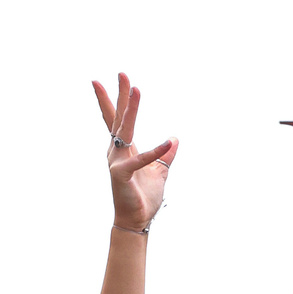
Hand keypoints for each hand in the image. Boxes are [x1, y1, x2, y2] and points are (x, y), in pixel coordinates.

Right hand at [92, 73, 177, 231]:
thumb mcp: (160, 170)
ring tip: (137, 89)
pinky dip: (155, 152)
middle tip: (122, 73)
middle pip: (118, 118)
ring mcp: (117, 162)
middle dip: (120, 95)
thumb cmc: (143, 196)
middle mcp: (117, 152)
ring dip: (131, 110)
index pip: (120, 119)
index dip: (120, 99)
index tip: (121, 78)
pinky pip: (141, 161)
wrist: (136, 220)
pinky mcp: (121, 175)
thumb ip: (165, 155)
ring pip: (125, 130)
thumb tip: (175, 140)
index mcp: (125, 149)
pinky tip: (169, 142)